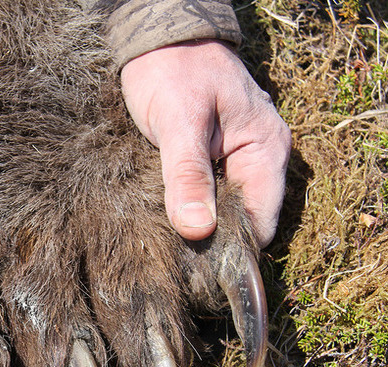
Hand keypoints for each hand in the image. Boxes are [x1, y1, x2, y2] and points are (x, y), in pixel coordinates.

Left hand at [121, 40, 290, 246]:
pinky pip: (207, 195)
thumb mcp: (179, 123)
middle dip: (213, 240)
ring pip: (223, 210)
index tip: (200, 268)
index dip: (234, 247)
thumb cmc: (171, 71)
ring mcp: (236, 158)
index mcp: (265, 148)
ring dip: (199, 226)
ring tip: (168, 243)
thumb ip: (187, 175)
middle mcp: (258, 157)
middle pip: (244, 219)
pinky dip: (190, 208)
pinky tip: (167, 219)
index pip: (261, 219)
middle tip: (177, 260)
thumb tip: (198, 231)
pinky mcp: (213, 159)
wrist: (157, 40)